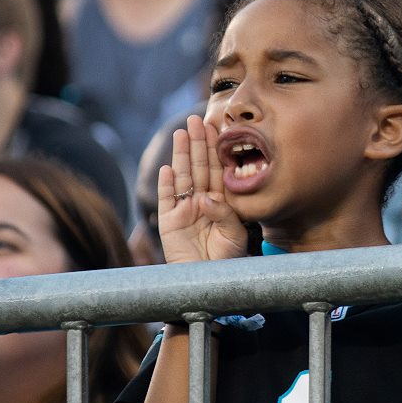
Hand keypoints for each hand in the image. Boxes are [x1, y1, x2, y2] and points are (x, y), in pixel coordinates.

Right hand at [158, 114, 247, 263]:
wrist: (208, 282)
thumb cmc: (226, 260)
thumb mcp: (234, 235)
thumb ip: (224, 213)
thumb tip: (205, 198)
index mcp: (220, 201)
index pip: (217, 169)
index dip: (214, 149)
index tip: (214, 128)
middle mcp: (201, 201)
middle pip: (198, 167)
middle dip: (197, 143)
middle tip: (195, 120)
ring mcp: (184, 210)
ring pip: (182, 177)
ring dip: (180, 156)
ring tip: (181, 134)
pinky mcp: (169, 222)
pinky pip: (167, 200)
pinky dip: (167, 185)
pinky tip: (167, 169)